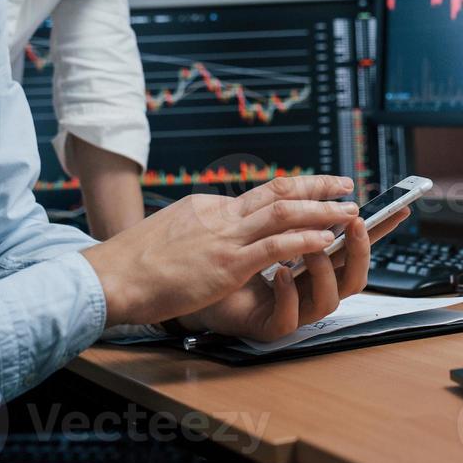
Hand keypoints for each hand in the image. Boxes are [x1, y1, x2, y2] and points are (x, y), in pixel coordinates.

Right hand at [79, 175, 357, 326]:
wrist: (111, 277)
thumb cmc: (135, 265)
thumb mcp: (172, 233)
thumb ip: (200, 230)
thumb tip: (214, 235)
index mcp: (209, 207)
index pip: (260, 194)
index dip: (294, 190)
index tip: (315, 189)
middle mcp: (221, 215)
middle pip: (279, 192)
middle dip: (318, 188)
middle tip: (346, 185)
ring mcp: (225, 238)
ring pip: (285, 213)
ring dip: (323, 211)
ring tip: (351, 211)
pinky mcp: (226, 264)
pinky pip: (274, 247)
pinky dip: (304, 241)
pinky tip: (326, 241)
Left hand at [181, 205, 411, 342]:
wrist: (197, 286)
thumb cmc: (234, 257)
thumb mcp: (271, 228)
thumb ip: (299, 214)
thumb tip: (327, 185)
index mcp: (316, 264)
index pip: (355, 248)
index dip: (380, 231)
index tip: (399, 209)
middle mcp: (312, 288)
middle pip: (354, 278)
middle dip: (358, 249)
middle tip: (352, 222)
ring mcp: (295, 310)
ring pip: (328, 299)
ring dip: (322, 269)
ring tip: (308, 246)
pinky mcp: (270, 326)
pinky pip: (289, 317)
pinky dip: (287, 293)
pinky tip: (277, 274)